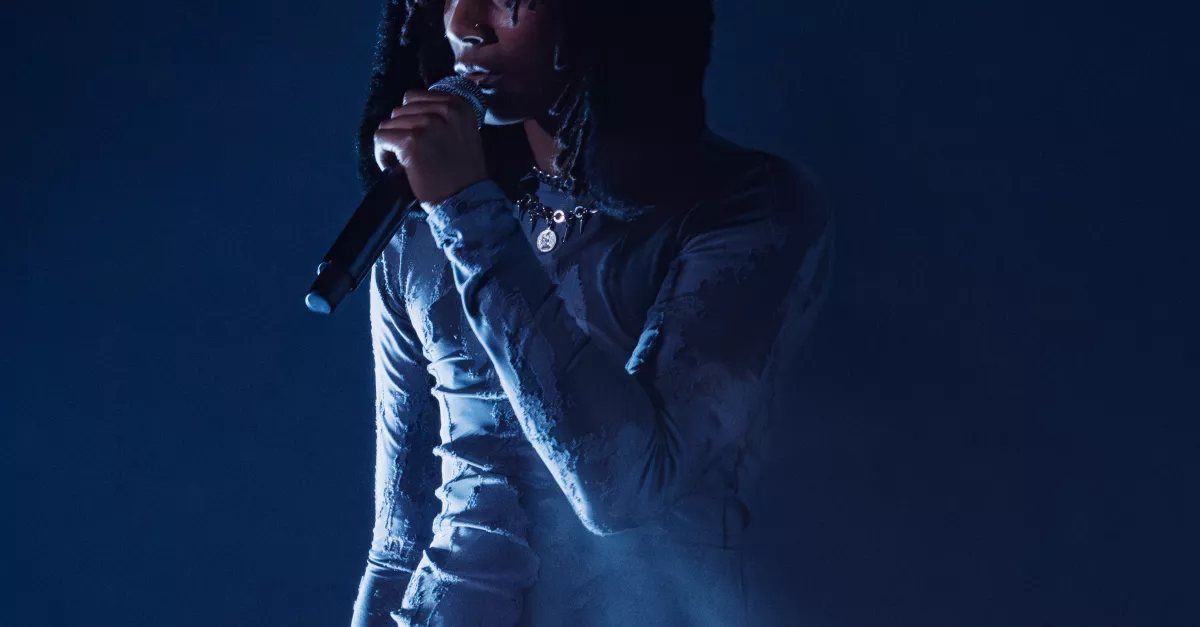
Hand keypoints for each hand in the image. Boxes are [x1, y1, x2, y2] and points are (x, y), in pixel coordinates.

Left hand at [373, 88, 488, 204]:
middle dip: (400, 131)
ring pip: (388, 124)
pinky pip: (381, 137)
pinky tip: (393, 167)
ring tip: (402, 162)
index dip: (409, 118)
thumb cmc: (464, 173)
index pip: (415, 97)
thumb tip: (410, 113)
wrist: (466, 199)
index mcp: (458, 105)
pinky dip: (382, 154)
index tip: (415, 138)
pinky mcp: (410, 141)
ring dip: (391, 143)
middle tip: (409, 153)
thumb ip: (443, 117)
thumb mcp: (463, 133)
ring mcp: (426, 124)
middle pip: (400, 110)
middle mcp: (444, 110)